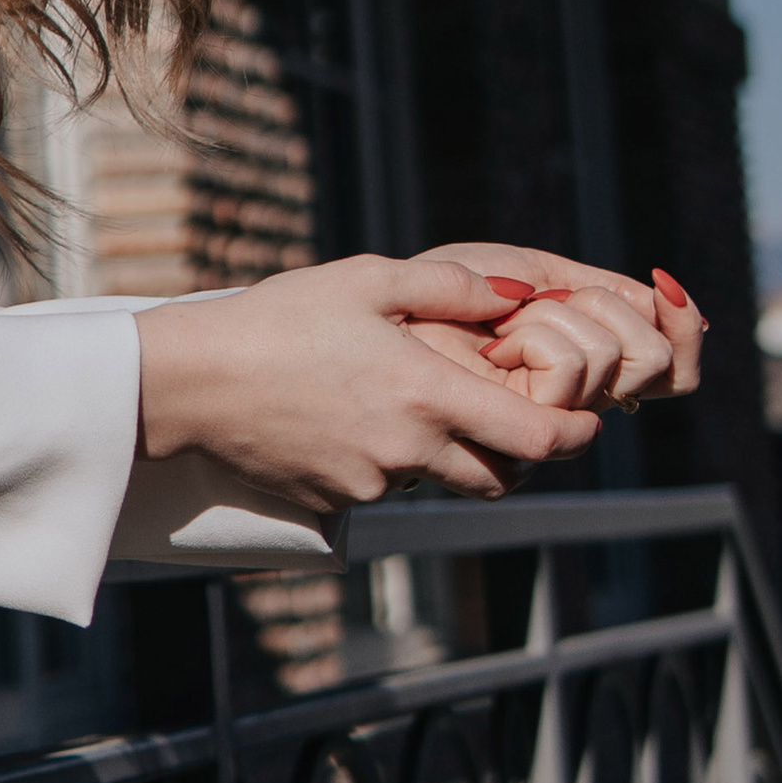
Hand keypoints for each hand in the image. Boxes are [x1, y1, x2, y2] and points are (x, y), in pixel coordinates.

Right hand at [135, 257, 602, 512]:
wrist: (194, 381)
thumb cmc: (279, 317)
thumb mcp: (366, 280)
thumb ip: (448, 286)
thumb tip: (516, 296)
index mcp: (426, 394)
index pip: (535, 438)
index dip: (574, 434)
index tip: (586, 422)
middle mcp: (410, 450)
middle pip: (500, 475)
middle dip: (519, 454)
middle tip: (513, 418)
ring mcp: (374, 483)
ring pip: (440, 482)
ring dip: (449, 455)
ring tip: (416, 408)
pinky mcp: (338, 502)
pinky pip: (386, 488)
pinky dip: (389, 461)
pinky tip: (352, 419)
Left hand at [421, 247, 705, 414]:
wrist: (388, 311)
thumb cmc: (448, 291)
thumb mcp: (535, 273)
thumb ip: (604, 291)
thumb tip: (678, 305)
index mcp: (594, 360)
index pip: (676, 367)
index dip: (685, 329)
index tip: (663, 286)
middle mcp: (585, 396)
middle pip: (656, 363)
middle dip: (606, 307)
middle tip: (545, 301)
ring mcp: (558, 414)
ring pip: (616, 362)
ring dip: (563, 318)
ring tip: (509, 323)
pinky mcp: (526, 425)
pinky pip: (572, 373)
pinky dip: (540, 337)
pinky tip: (499, 341)